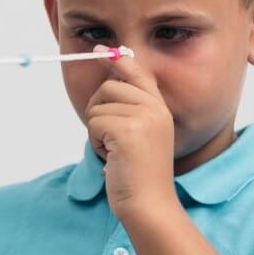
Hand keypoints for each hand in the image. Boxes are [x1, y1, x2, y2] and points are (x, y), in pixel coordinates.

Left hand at [84, 46, 176, 221]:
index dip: (118, 60)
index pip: (138, 73)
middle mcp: (154, 109)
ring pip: (97, 107)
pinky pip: (94, 123)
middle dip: (98, 111)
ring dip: (97, 132)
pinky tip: (111, 159)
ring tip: (114, 153)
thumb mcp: (140, 138)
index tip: (101, 50)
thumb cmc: (139, 177)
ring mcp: (142, 117)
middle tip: (107, 138)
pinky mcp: (127, 130)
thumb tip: (108, 86)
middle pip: (109, 86)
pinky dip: (95, 143)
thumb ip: (129, 113)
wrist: (149, 204)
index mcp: (160, 110)